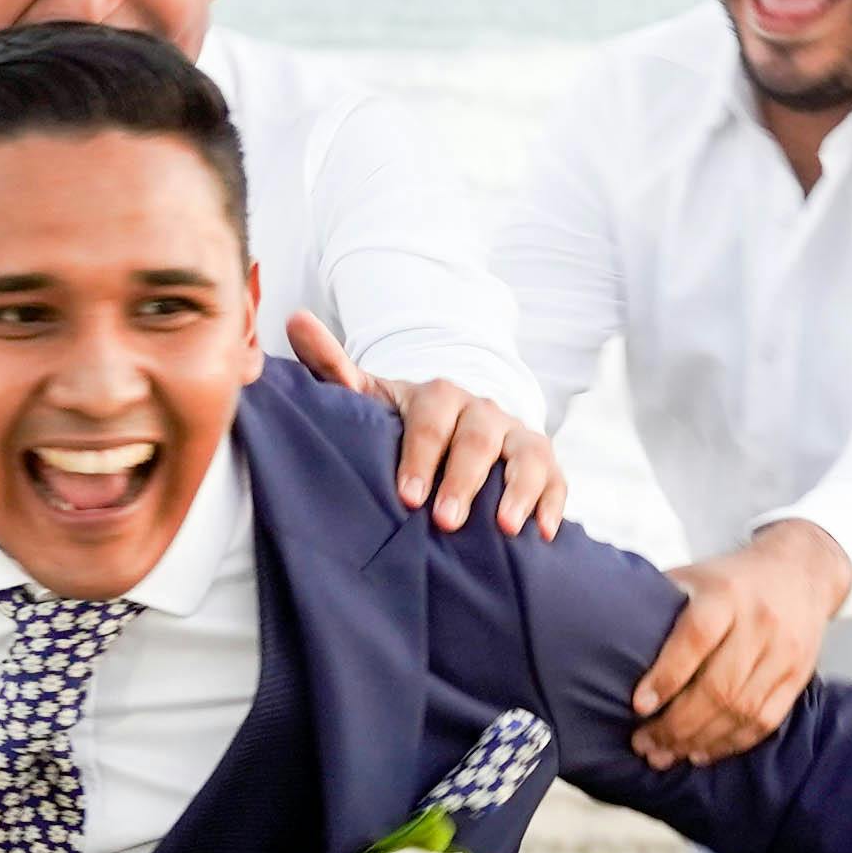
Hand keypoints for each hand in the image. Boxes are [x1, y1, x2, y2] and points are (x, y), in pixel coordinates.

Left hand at [287, 311, 569, 533]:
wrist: (449, 437)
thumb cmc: (400, 426)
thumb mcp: (367, 400)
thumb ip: (333, 368)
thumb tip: (296, 318)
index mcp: (438, 395)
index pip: (432, 417)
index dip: (422, 454)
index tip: (407, 496)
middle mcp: (481, 410)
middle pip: (479, 437)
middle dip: (464, 479)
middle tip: (445, 521)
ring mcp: (515, 436)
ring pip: (526, 455)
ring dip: (518, 490)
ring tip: (506, 528)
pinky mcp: (543, 463)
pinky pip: (555, 479)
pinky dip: (553, 504)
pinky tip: (543, 534)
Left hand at [628, 517, 848, 768]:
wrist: (802, 568)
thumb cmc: (732, 578)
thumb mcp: (695, 576)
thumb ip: (658, 604)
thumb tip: (603, 637)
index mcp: (726, 594)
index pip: (697, 638)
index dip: (667, 676)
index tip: (639, 706)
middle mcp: (760, 623)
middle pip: (719, 686)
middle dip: (677, 724)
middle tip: (644, 744)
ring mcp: (784, 652)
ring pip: (742, 710)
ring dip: (699, 740)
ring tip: (665, 755)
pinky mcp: (798, 676)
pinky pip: (764, 721)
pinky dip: (730, 743)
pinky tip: (701, 753)